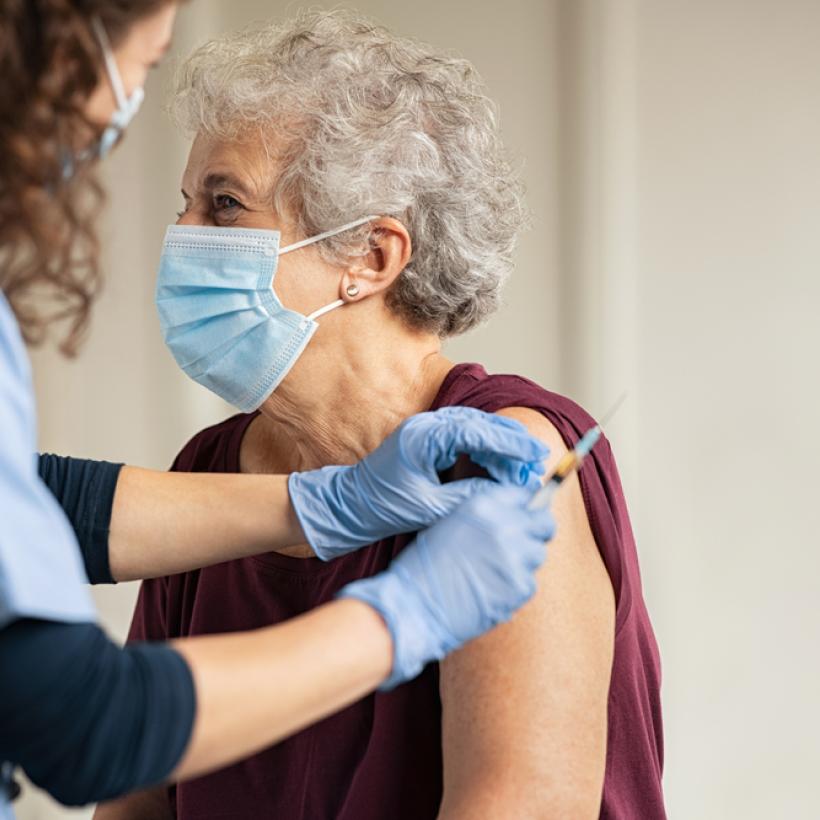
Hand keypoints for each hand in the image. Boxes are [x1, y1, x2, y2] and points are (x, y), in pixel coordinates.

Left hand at [288, 407, 547, 559]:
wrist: (350, 505)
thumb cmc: (383, 507)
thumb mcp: (430, 508)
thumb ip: (468, 497)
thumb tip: (505, 494)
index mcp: (423, 438)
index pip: (477, 432)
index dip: (510, 443)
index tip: (535, 454)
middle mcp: (425, 426)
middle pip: (479, 424)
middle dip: (511, 442)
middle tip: (537, 460)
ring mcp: (425, 429)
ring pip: (474, 428)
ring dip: (500, 446)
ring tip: (524, 466)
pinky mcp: (426, 439)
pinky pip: (463, 437)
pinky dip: (485, 449)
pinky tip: (499, 466)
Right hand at [338, 484, 555, 688]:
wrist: (415, 605)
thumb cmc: (425, 566)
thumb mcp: (450, 523)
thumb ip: (484, 517)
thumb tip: (514, 517)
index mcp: (484, 505)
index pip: (524, 495)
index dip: (525, 508)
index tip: (524, 516)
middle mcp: (504, 526)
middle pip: (544, 523)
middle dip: (537, 531)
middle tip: (523, 543)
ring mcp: (516, 557)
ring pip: (538, 554)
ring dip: (523, 561)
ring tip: (494, 572)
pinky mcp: (521, 587)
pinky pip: (529, 582)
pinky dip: (515, 587)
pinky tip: (491, 590)